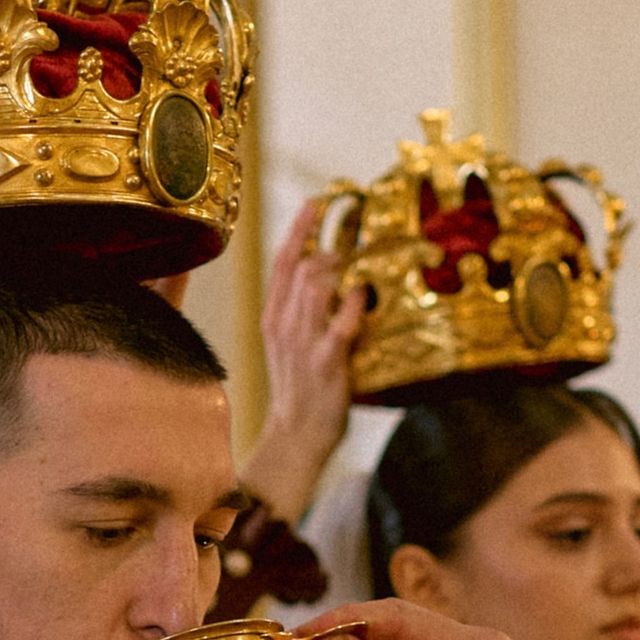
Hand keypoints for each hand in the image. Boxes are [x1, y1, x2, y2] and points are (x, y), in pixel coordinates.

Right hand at [234, 197, 363, 528]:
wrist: (295, 436)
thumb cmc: (301, 390)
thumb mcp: (291, 343)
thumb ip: (305, 311)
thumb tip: (334, 281)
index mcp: (274, 317)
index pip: (282, 262)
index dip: (298, 228)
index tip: (315, 202)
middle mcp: (284, 324)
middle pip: (302, 266)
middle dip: (330, 245)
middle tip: (355, 239)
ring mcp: (303, 342)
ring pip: (316, 285)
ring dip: (342, 268)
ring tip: (361, 264)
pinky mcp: (324, 361)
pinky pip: (339, 323)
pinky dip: (354, 304)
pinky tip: (365, 294)